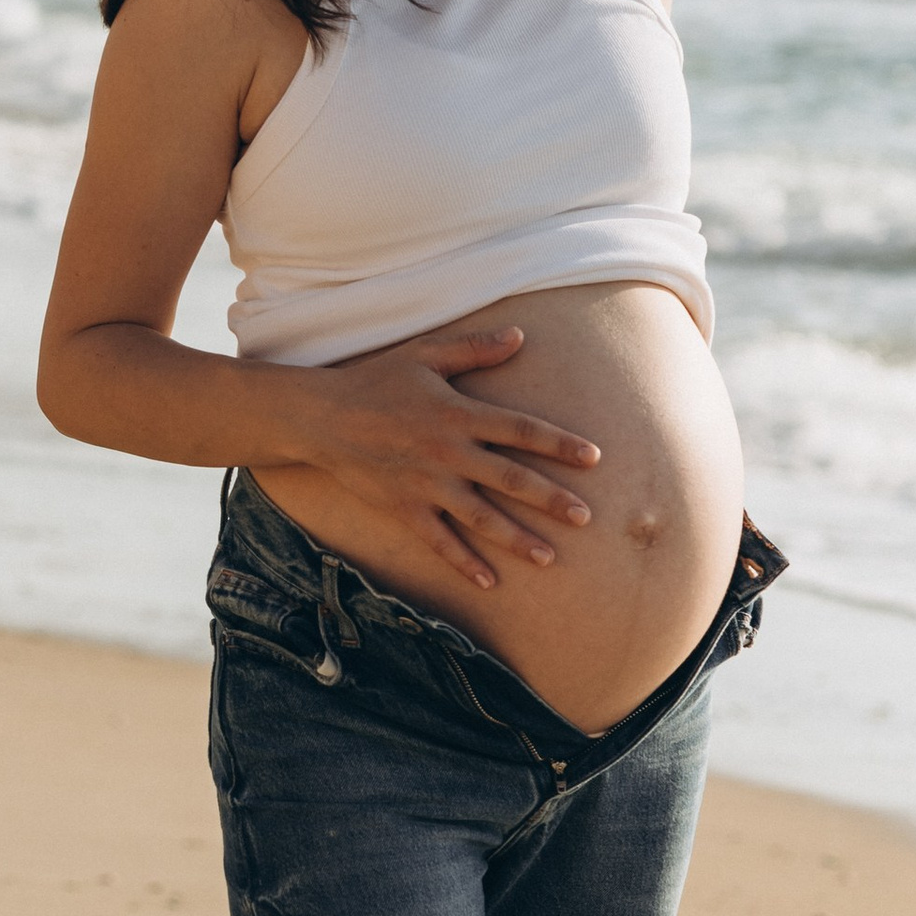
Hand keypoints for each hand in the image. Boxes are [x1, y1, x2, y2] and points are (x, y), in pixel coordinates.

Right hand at [289, 322, 597, 589]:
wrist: (322, 418)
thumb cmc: (376, 381)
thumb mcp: (425, 355)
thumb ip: (474, 349)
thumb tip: (520, 335)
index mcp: (458, 414)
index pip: (520, 429)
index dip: (559, 443)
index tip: (594, 457)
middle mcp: (448, 453)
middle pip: (510, 479)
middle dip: (550, 499)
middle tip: (586, 518)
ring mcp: (426, 485)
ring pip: (481, 518)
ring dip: (516, 539)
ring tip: (549, 557)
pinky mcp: (405, 509)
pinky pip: (440, 541)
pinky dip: (464, 562)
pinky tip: (490, 580)